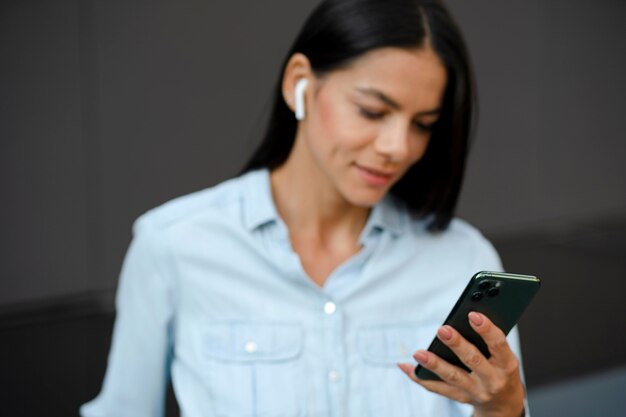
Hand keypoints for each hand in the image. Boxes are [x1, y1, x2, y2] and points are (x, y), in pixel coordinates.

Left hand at [398, 312, 524, 416]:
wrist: (504, 404)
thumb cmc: (501, 370)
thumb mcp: (504, 356)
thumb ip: (489, 339)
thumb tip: (468, 316)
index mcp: (506, 365)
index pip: (498, 345)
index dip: (486, 329)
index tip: (472, 315)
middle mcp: (492, 380)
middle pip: (473, 361)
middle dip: (457, 345)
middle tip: (442, 330)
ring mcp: (475, 391)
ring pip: (453, 377)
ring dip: (434, 364)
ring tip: (418, 353)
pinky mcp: (460, 397)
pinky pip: (437, 388)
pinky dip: (420, 377)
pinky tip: (407, 366)